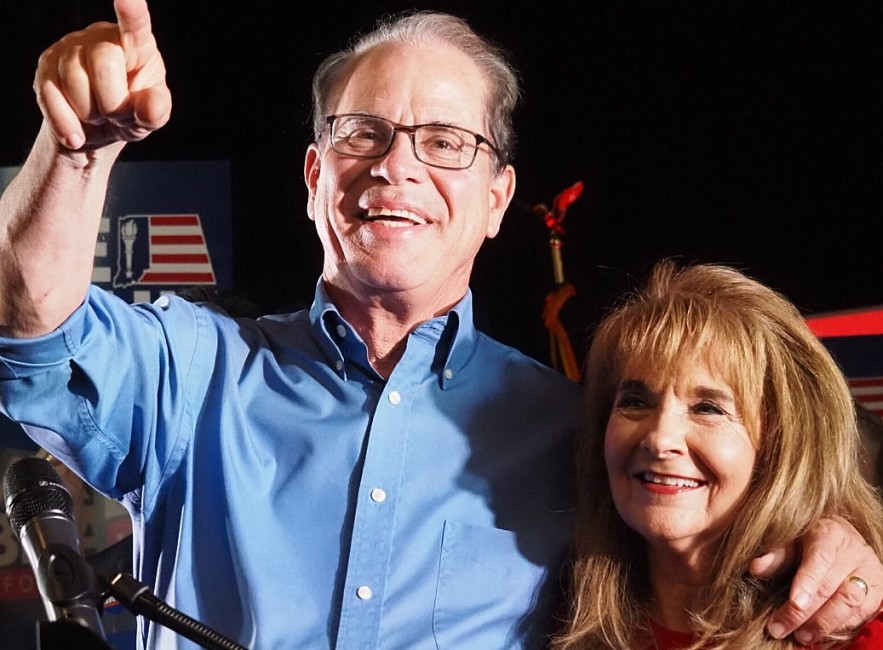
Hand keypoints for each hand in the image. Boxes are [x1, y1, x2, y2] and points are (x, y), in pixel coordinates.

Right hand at [34, 0, 170, 150]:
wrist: (95, 131)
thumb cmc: (131, 115)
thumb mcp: (149, 119)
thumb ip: (155, 112)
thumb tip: (150, 105)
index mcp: (137, 46)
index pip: (136, 26)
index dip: (131, 11)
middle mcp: (101, 37)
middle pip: (104, 63)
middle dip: (113, 103)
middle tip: (117, 115)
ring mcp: (70, 47)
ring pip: (75, 80)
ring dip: (90, 113)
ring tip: (98, 115)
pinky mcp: (45, 65)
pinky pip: (51, 95)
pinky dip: (66, 123)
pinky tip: (77, 133)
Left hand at [750, 515, 882, 645]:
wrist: (845, 537)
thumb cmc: (811, 539)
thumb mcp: (792, 539)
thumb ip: (776, 555)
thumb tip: (756, 569)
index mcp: (829, 534)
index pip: (820, 560)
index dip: (807, 583)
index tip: (794, 603)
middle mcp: (854, 553)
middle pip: (832, 588)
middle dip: (805, 613)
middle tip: (780, 628)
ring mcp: (870, 573)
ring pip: (851, 604)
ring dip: (823, 625)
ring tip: (800, 636)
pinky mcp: (878, 592)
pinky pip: (862, 614)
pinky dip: (840, 627)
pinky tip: (820, 634)